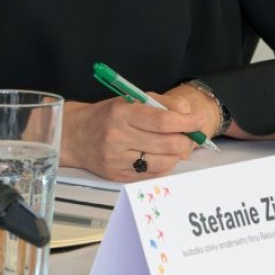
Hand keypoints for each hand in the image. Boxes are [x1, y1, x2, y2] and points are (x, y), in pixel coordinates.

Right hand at [61, 89, 216, 181]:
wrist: (75, 135)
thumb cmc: (107, 115)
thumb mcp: (130, 99)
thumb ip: (161, 103)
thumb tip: (188, 113)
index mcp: (121, 113)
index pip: (162, 121)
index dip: (186, 122)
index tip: (198, 120)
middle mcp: (118, 137)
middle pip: (169, 144)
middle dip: (187, 140)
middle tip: (189, 134)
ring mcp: (118, 160)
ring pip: (166, 162)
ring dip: (177, 154)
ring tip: (173, 144)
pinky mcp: (119, 175)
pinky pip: (155, 173)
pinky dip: (164, 164)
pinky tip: (159, 154)